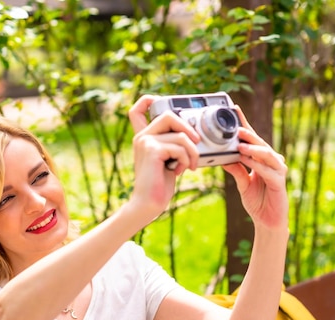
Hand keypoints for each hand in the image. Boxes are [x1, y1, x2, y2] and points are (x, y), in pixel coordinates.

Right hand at [126, 95, 200, 216]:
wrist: (148, 205)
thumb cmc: (159, 185)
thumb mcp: (168, 160)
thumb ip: (173, 145)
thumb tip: (194, 134)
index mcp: (143, 137)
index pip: (138, 109)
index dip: (149, 100)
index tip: (163, 105)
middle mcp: (141, 136)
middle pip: (168, 114)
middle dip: (188, 128)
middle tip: (196, 143)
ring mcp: (145, 142)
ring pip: (181, 135)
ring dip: (192, 151)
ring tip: (190, 165)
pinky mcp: (152, 150)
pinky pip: (181, 147)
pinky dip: (187, 159)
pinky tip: (181, 171)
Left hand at [222, 107, 287, 230]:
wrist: (267, 220)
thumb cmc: (257, 200)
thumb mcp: (242, 183)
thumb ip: (235, 169)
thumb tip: (222, 157)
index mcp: (262, 159)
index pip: (252, 139)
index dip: (244, 124)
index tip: (235, 109)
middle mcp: (272, 161)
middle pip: (259, 143)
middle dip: (248, 133)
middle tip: (236, 126)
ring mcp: (278, 170)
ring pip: (265, 154)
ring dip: (252, 148)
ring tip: (239, 143)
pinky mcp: (279, 182)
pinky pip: (267, 170)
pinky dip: (256, 164)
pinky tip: (246, 160)